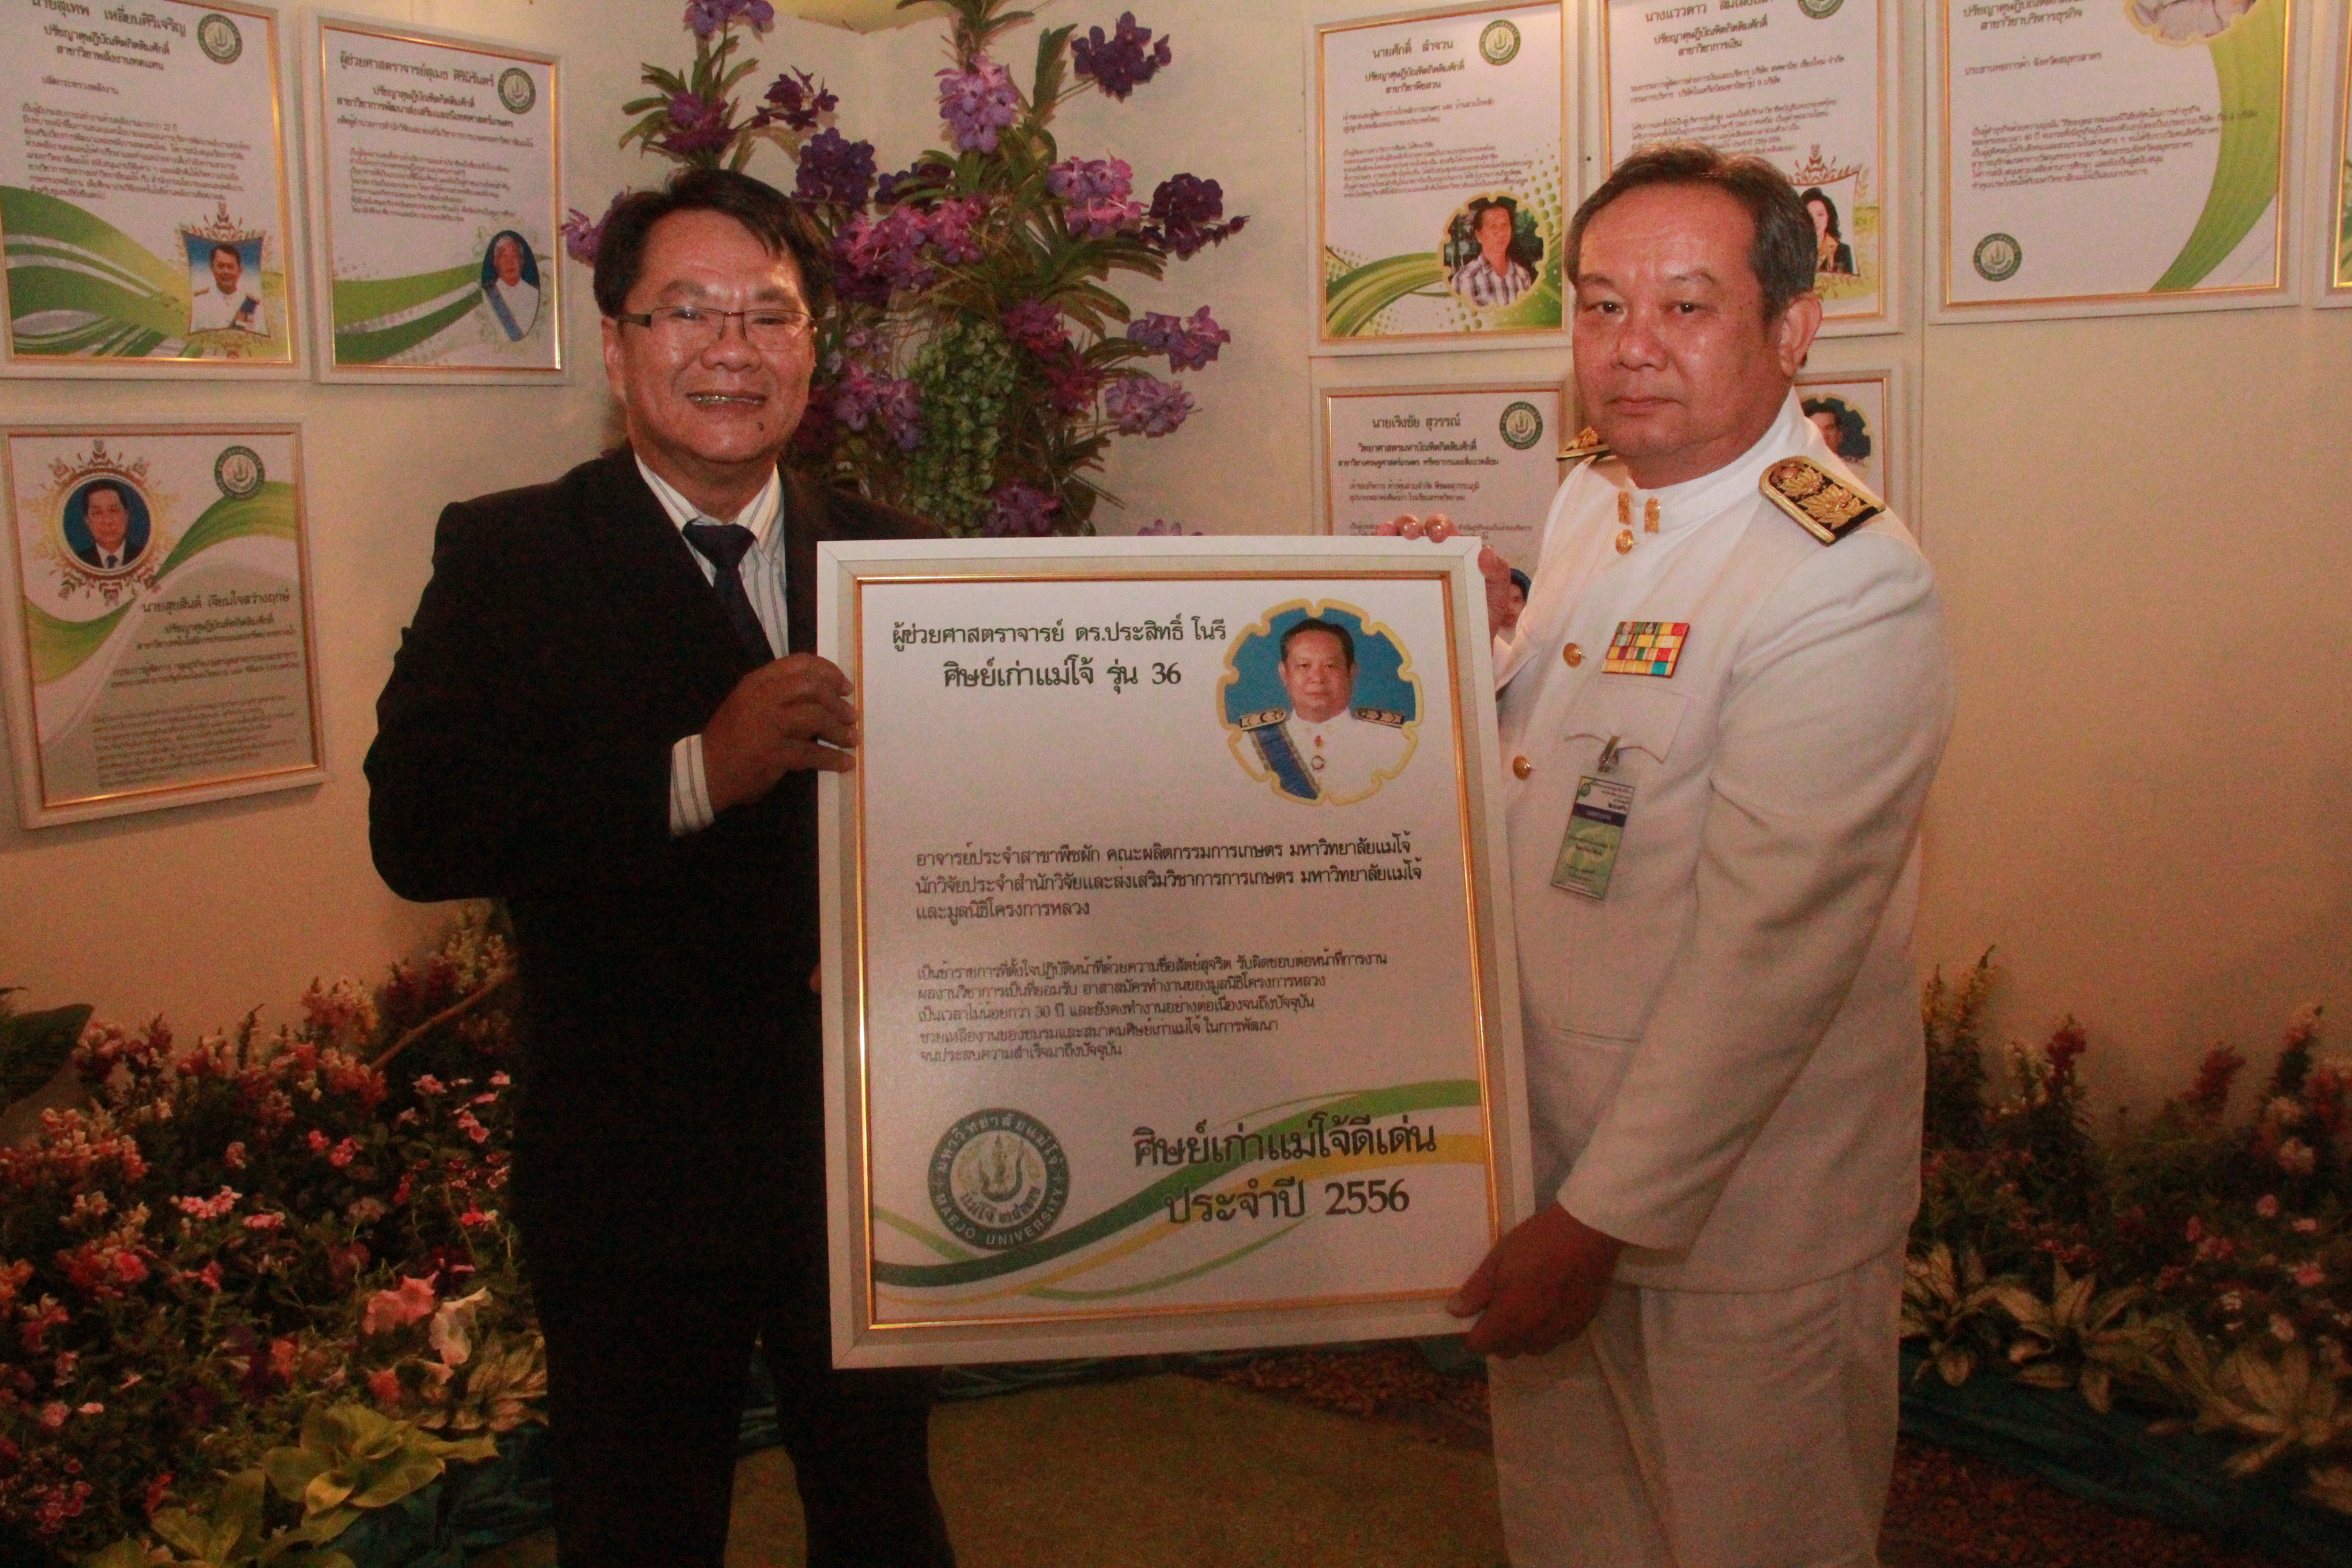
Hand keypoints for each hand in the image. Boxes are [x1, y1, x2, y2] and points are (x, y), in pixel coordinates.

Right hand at [701, 653, 859, 813]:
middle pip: (813, 688)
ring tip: (852, 739)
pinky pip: (813, 753)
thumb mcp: (748, 702)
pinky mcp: (774, 753)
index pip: (800, 664)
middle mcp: (763, 698)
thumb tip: (821, 693)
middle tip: (851, 715)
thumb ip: (777, 693)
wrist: (706, 771)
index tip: (845, 686)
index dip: (829, 672)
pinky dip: (833, 759)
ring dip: (840, 730)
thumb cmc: (730, 737)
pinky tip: (845, 763)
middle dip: (838, 702)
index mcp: (757, 681)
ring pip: (816, 717)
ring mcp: (768, 725)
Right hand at [1378, 513, 1515, 638]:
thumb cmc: (1478, 618)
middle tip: (1412, 536)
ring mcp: (1405, 569)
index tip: (1439, 536)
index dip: (1438, 525)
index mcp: (1451, 552)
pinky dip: (1369, 554)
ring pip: (1390, 540)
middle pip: (1412, 528)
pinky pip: (1375, 565)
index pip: (1441, 528)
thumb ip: (1497, 574)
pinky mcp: (1388, 584)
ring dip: (1387, 531)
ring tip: (1387, 535)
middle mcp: (1426, 555)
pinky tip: (1368, 555)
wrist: (1461, 652)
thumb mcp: (1495, 597)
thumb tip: (1484, 552)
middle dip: (1409, 524)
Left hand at [1447, 1203, 1625, 1357]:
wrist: (1588, 1233)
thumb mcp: (1499, 1259)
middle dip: (1496, 1337)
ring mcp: (1559, 1331)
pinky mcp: (1580, 1325)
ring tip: (1524, 1309)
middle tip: (1498, 1310)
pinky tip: (1549, 1307)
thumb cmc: (1538, 1242)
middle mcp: (1534, 1333)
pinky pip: (1555, 1339)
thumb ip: (1477, 1290)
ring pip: (1532, 1348)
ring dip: (1522, 1337)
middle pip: (1507, 1351)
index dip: (1473, 1335)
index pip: (1482, 1345)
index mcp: (1510, 1317)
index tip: (1475, 1318)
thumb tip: (1455, 1311)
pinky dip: (1546, 1331)